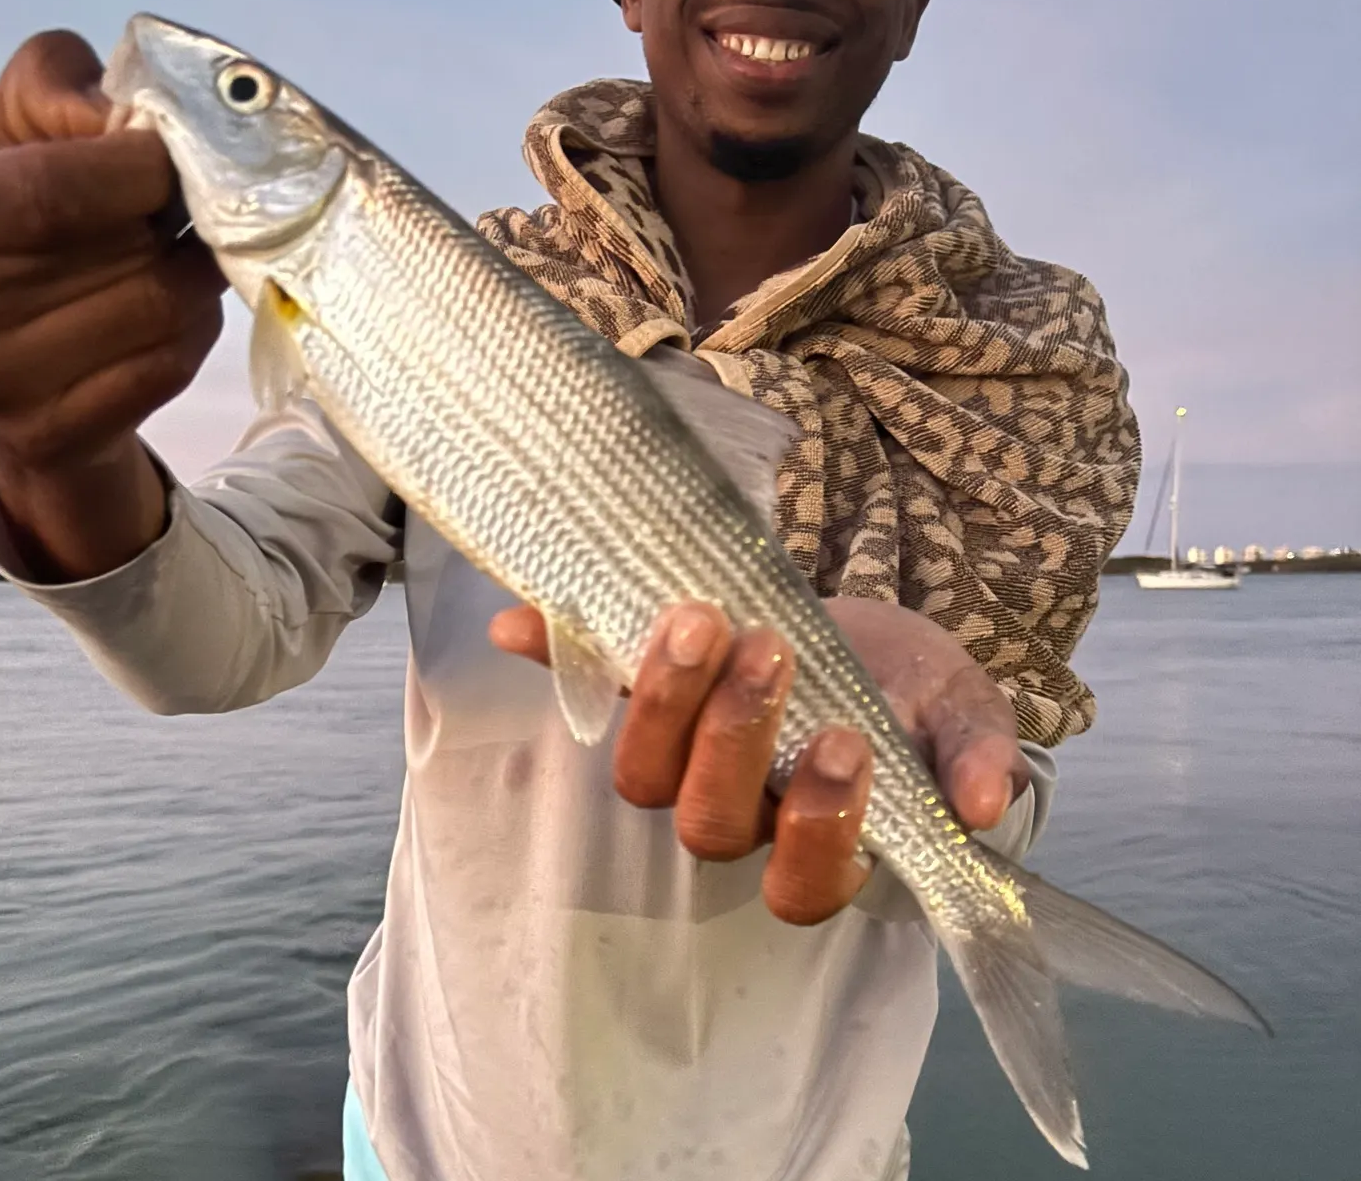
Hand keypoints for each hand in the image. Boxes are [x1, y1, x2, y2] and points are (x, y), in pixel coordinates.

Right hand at [0, 31, 226, 578]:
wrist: (17, 348)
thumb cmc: (25, 213)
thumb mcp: (20, 125)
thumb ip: (60, 83)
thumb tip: (125, 112)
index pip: (53, 190)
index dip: (139, 169)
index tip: (170, 156)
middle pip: (123, 254)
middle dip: (180, 223)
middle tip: (196, 205)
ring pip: (161, 310)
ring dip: (197, 274)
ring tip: (181, 254)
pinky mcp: (52, 434)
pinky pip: (169, 366)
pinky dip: (195, 329)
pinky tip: (174, 310)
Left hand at [490, 595, 1027, 926]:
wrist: (867, 633)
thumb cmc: (914, 693)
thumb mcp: (961, 711)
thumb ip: (978, 754)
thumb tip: (985, 803)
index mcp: (820, 837)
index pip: (801, 882)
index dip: (816, 828)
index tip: (848, 742)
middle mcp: (741, 812)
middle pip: (706, 821)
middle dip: (734, 739)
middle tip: (772, 652)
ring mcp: (685, 753)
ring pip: (645, 773)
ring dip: (666, 698)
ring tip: (704, 621)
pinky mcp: (648, 690)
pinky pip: (585, 687)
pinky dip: (550, 654)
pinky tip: (519, 622)